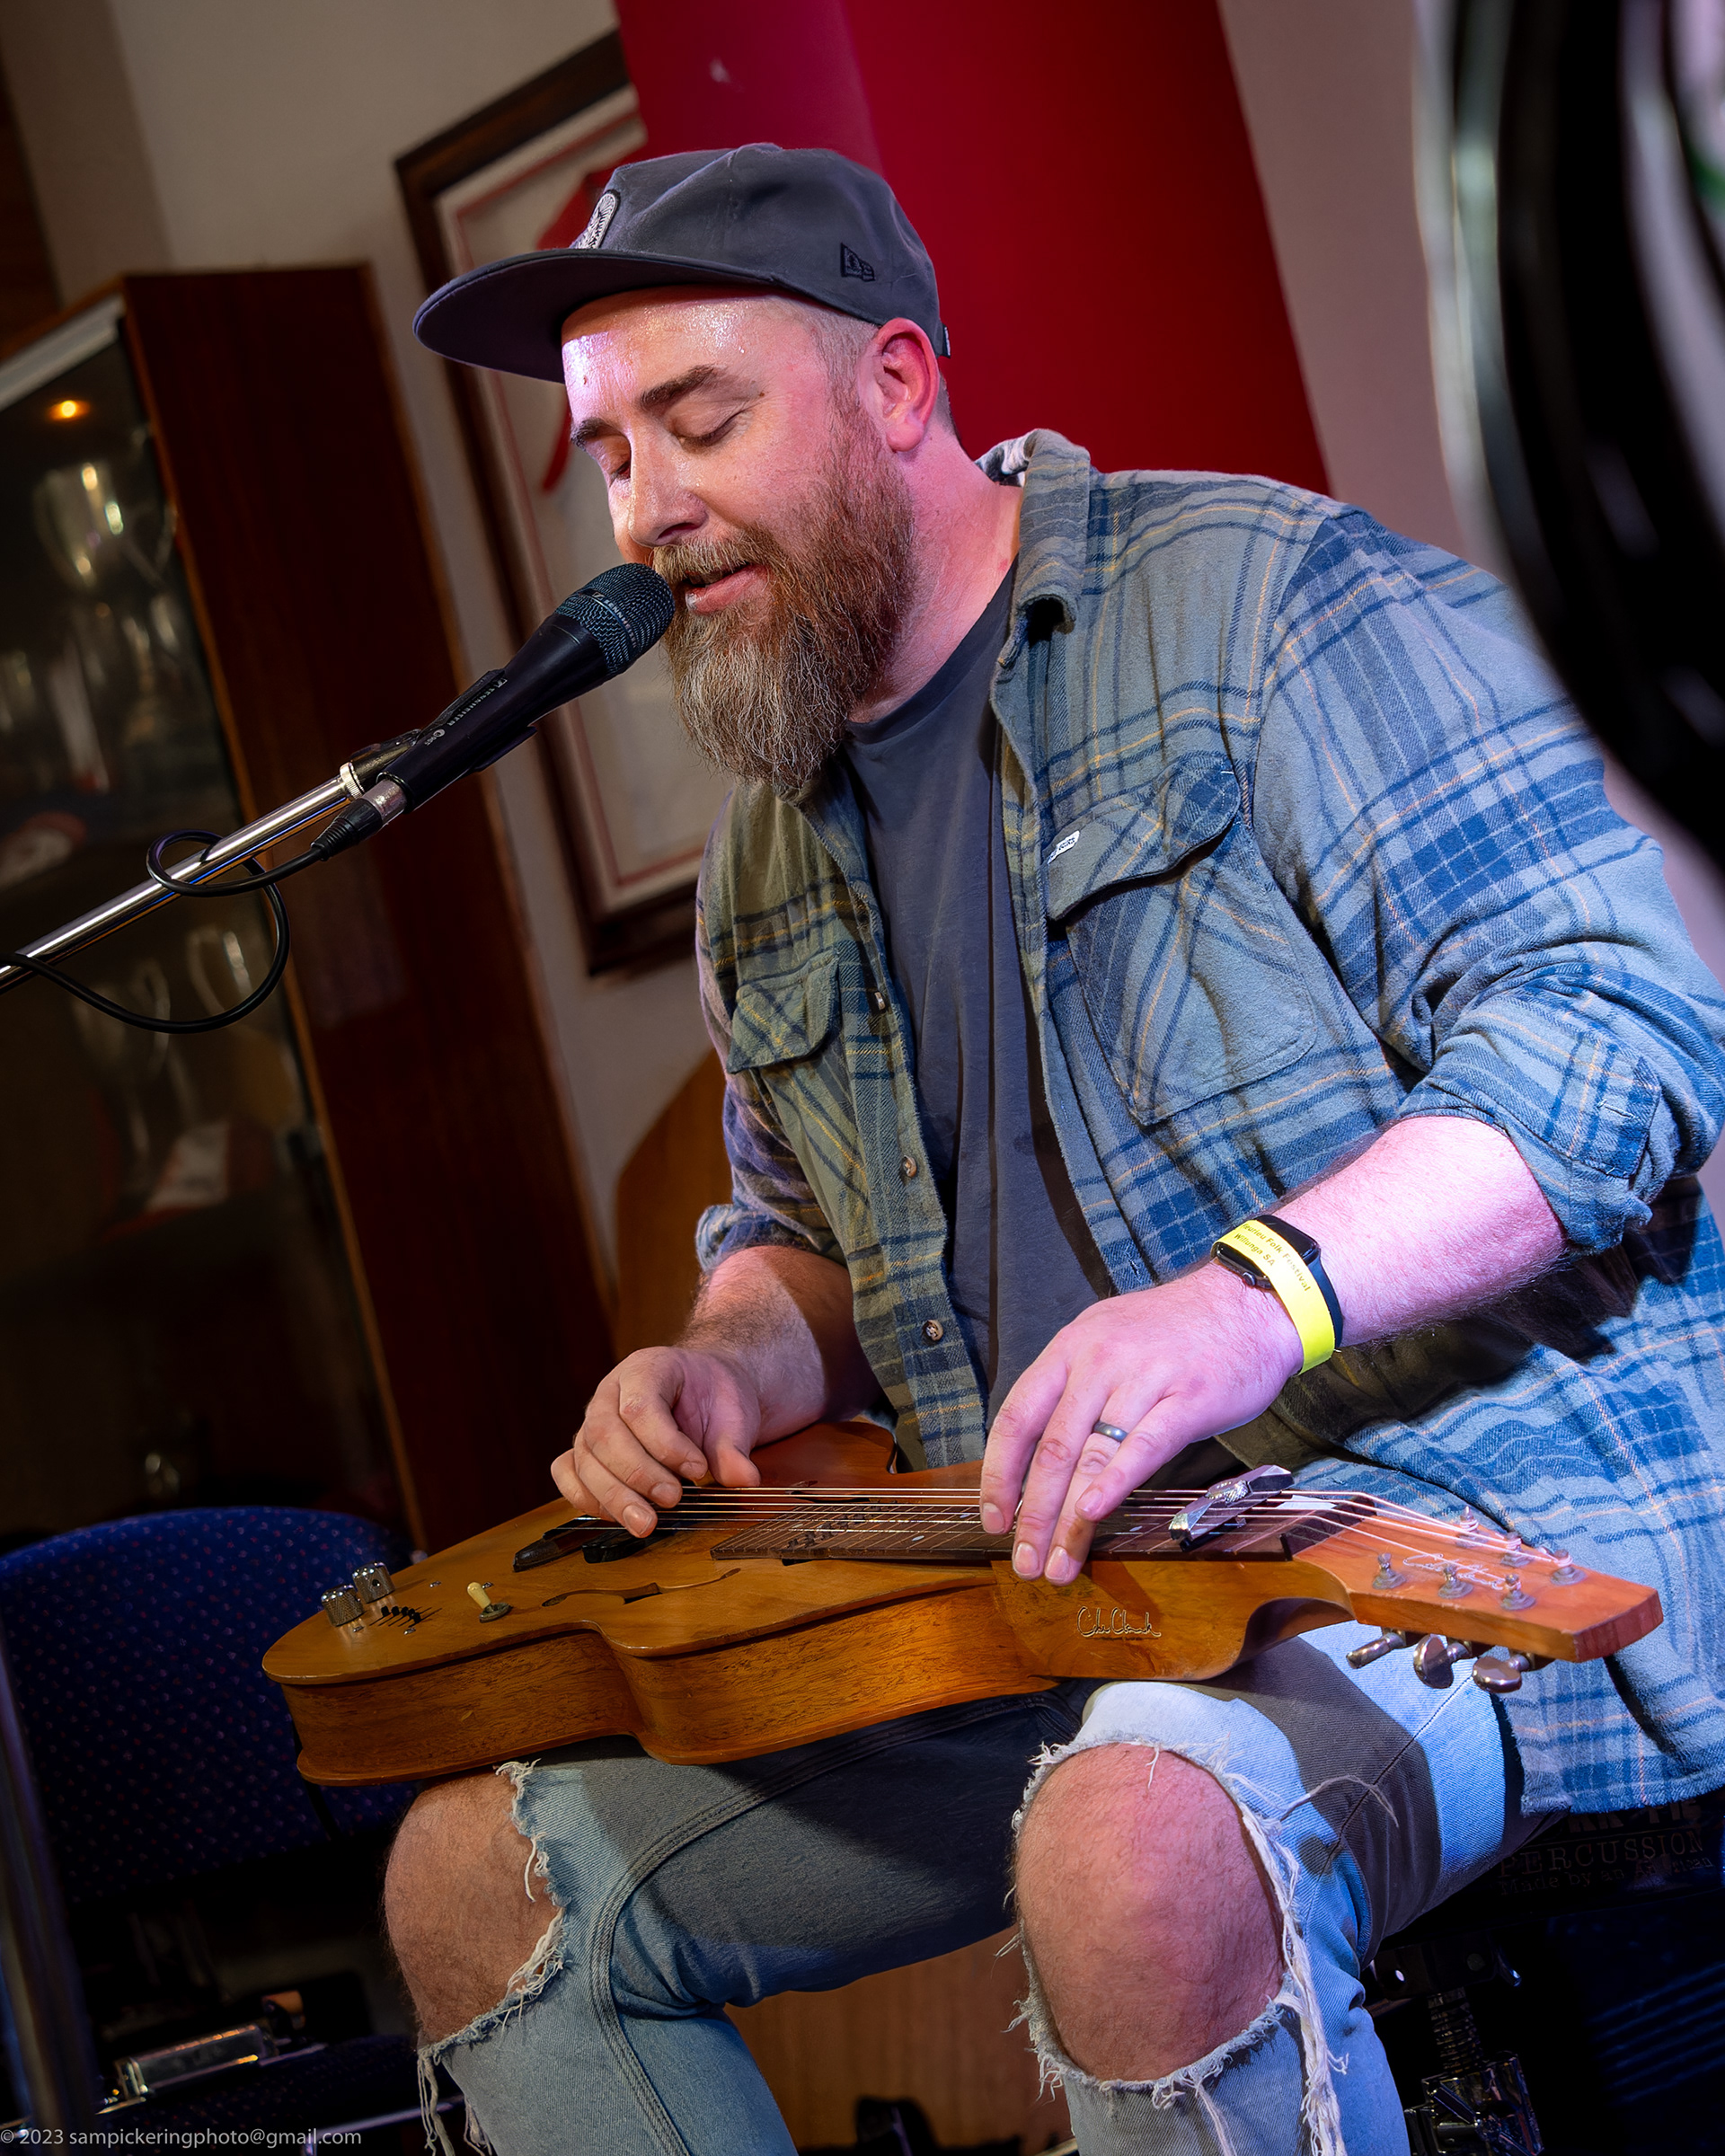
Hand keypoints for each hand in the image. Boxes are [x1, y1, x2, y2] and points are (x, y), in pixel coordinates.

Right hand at [551, 1345, 764, 1535]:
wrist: (704, 1391)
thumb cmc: (714, 1397)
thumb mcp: (734, 1414)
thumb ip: (734, 1447)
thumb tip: (744, 1478)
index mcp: (646, 1369)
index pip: (638, 1407)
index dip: (666, 1445)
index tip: (698, 1470)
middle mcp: (609, 1392)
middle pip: (605, 1435)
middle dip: (638, 1474)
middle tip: (673, 1499)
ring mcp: (592, 1420)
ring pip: (585, 1458)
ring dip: (614, 1497)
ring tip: (647, 1523)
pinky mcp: (586, 1448)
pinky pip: (568, 1472)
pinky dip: (586, 1498)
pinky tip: (616, 1516)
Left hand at [979, 1264, 1302, 1583]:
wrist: (1248, 1303)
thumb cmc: (1174, 1331)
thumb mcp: (1107, 1339)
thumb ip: (1073, 1389)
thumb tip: (1038, 1454)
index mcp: (1069, 1348)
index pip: (1017, 1417)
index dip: (999, 1474)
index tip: (994, 1518)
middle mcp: (1099, 1360)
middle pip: (1052, 1447)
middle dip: (1033, 1513)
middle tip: (1025, 1561)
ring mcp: (1143, 1378)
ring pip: (1092, 1455)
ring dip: (1069, 1518)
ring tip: (1059, 1562)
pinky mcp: (1188, 1399)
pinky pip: (1143, 1447)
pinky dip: (1114, 1483)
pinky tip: (1094, 1514)